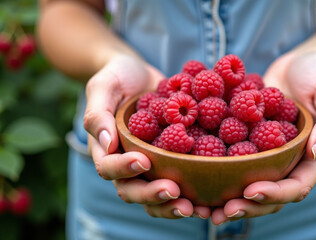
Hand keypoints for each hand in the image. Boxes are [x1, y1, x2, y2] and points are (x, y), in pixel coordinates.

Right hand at [83, 54, 210, 218]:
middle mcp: (128, 163)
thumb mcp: (104, 86)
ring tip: (195, 208)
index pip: (109, 167)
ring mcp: (152, 164)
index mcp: (107, 149)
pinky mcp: (173, 160)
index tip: (144, 161)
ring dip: (173, 205)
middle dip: (152, 195)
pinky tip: (211, 198)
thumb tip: (106, 143)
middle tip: (174, 192)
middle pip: (133, 190)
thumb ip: (98, 112)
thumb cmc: (118, 76)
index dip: (124, 169)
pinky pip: (180, 181)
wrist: (143, 74)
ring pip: (157, 194)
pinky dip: (193, 193)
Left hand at [211, 51, 315, 224]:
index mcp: (312, 157)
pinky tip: (196, 177)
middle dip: (247, 206)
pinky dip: (218, 172)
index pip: (297, 186)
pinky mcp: (249, 143)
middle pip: (270, 195)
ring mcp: (267, 154)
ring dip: (229, 199)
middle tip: (221, 212)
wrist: (296, 62)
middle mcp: (289, 162)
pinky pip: (235, 161)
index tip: (250, 191)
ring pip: (249, 184)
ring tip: (205, 209)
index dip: (275, 194)